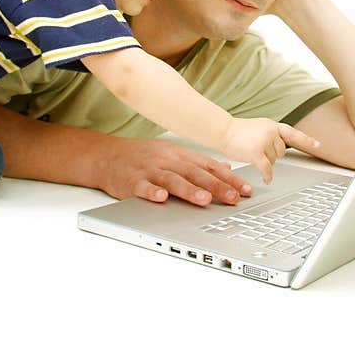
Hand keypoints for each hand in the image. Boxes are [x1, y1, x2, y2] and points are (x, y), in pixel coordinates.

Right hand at [97, 137, 252, 206]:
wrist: (107, 156)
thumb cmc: (143, 157)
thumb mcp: (173, 154)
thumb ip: (199, 163)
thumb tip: (226, 167)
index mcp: (180, 155)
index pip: (209, 166)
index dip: (230, 178)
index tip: (247, 190)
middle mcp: (167, 161)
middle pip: (195, 173)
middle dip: (216, 186)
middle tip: (234, 197)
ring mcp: (149, 170)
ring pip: (172, 180)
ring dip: (189, 190)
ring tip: (205, 200)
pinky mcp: (131, 181)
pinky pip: (143, 187)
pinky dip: (152, 192)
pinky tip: (162, 199)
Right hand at [220, 118, 319, 183]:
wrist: (223, 130)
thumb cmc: (237, 132)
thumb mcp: (258, 127)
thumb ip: (271, 134)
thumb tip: (280, 147)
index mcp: (272, 125)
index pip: (292, 133)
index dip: (306, 140)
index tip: (318, 145)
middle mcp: (271, 132)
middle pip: (282, 152)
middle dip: (272, 154)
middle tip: (259, 150)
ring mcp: (264, 142)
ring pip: (274, 160)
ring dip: (265, 161)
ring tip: (252, 153)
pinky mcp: (256, 152)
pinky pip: (267, 168)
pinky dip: (267, 175)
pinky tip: (266, 179)